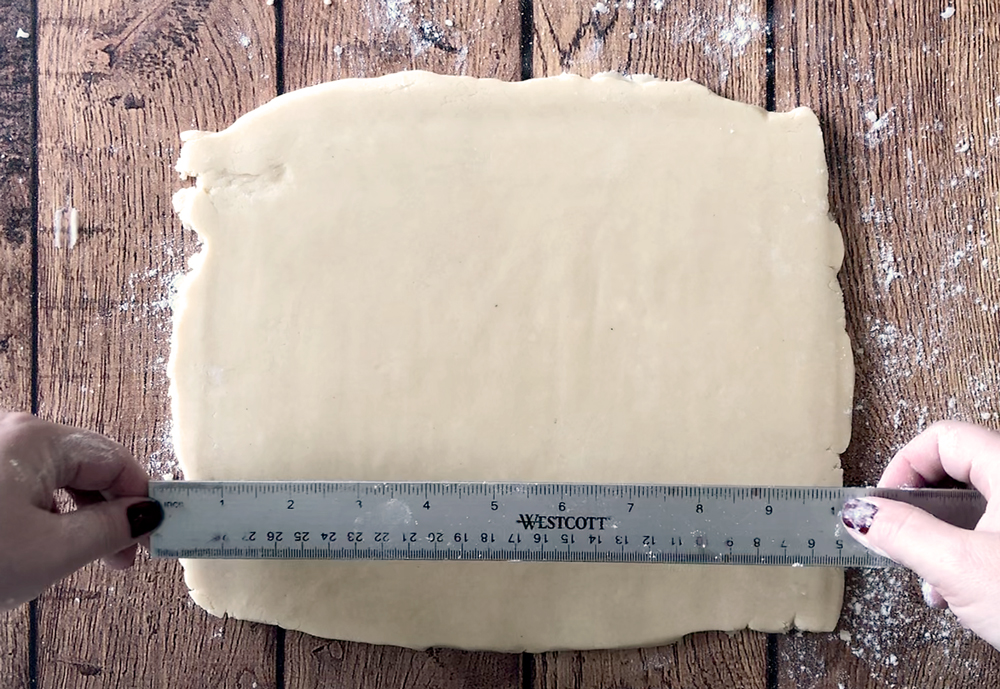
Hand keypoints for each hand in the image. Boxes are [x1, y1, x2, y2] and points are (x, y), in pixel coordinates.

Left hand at [0, 412, 162, 610]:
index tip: (158, 530)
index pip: (116, 459)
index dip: (142, 497)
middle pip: (87, 464)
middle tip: (127, 555)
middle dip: (112, 509)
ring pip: (57, 476)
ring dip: (82, 514)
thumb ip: (111, 529)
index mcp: (37, 439)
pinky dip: (49, 513)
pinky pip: (28, 485)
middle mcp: (13, 433)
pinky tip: (49, 544)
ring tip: (91, 556)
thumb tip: (146, 515)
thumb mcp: (53, 552)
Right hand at [841, 420, 999, 648]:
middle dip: (921, 513)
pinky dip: (969, 559)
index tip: (884, 503)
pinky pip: (994, 536)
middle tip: (902, 538)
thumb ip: (902, 533)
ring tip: (935, 582)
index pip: (943, 438)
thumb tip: (862, 513)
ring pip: (975, 510)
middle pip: (956, 474)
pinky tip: (963, 595)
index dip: (904, 466)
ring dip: (942, 543)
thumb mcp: (958, 567)